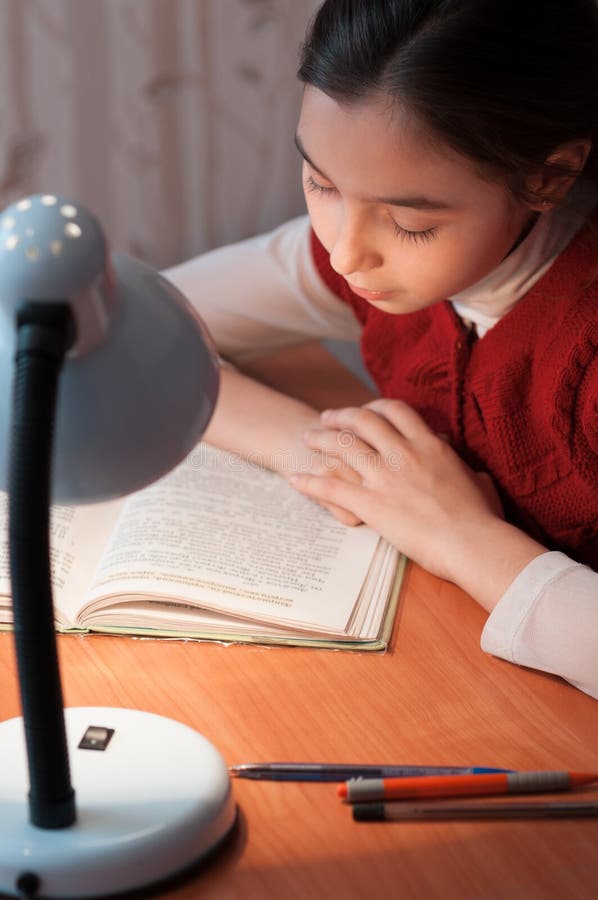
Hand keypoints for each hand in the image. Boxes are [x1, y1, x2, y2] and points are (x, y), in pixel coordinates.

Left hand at [291, 399, 514, 584]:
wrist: (473, 543)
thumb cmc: (482, 518)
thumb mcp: (477, 482)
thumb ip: (465, 468)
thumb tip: (469, 469)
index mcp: (430, 444)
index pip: (396, 410)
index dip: (375, 406)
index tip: (364, 410)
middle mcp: (404, 453)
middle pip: (362, 420)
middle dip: (340, 415)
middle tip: (326, 418)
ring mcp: (385, 477)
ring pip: (342, 445)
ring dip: (320, 439)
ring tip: (306, 439)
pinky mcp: (371, 503)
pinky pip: (331, 486)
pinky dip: (309, 481)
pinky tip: (295, 479)